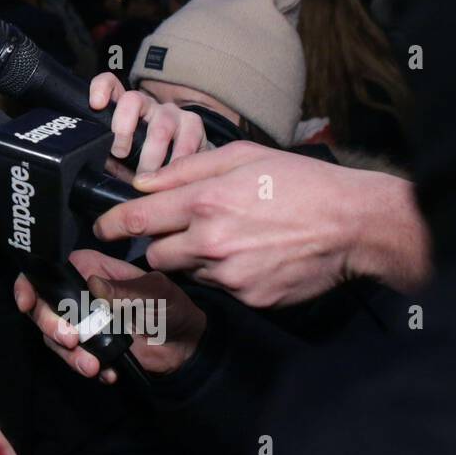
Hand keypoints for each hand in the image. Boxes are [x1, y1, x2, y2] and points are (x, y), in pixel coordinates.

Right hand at [14, 250, 206, 381]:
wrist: (187, 349)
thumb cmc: (172, 309)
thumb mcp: (154, 294)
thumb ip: (124, 291)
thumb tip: (93, 285)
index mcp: (91, 271)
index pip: (49, 271)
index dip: (30, 284)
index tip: (27, 302)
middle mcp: (79, 295)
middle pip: (43, 306)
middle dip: (49, 325)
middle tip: (71, 340)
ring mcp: (82, 323)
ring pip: (54, 336)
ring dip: (68, 354)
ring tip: (92, 366)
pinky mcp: (88, 349)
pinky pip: (72, 358)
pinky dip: (84, 367)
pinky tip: (107, 374)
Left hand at [88, 72, 206, 177]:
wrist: (187, 166)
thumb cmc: (147, 162)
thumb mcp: (123, 159)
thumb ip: (112, 159)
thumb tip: (102, 167)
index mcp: (126, 109)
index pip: (111, 85)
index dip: (101, 88)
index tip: (96, 104)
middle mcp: (148, 105)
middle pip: (133, 100)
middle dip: (123, 131)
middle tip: (120, 154)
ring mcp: (172, 112)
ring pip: (160, 126)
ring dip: (151, 155)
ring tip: (146, 176)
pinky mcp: (194, 125)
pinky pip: (187, 141)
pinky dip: (177, 162)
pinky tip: (171, 174)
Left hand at [92, 141, 431, 306]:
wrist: (354, 224)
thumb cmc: (300, 183)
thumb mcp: (242, 157)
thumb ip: (185, 169)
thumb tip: (141, 182)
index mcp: (204, 201)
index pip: (137, 219)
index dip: (111, 225)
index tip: (101, 228)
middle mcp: (210, 241)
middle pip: (155, 254)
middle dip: (159, 245)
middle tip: (182, 231)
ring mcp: (229, 274)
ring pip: (186, 272)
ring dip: (194, 260)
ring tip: (229, 240)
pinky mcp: (249, 297)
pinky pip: (218, 288)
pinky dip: (224, 275)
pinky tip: (250, 257)